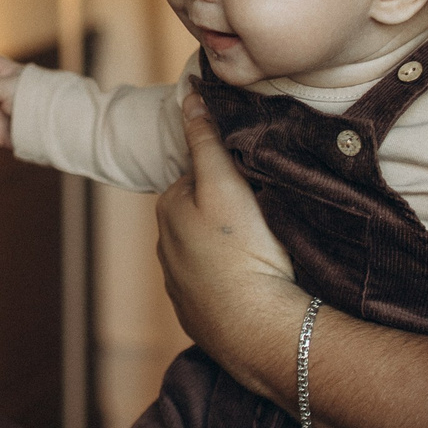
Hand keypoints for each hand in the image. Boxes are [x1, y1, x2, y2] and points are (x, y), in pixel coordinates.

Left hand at [153, 93, 298, 402]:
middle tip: (264, 215)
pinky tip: (255, 282)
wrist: (260, 331)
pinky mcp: (199, 317)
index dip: (227, 174)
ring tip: (263, 250)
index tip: (254, 181)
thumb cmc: (245, 252)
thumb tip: (188, 96)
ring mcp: (180, 287)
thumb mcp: (225, 185)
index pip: (195, 176)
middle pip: (199, 214)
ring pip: (206, 251)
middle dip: (224, 211)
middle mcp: (164, 248)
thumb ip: (205, 142)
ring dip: (227, 248)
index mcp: (167, 211)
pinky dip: (230, 282)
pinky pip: (214, 287)